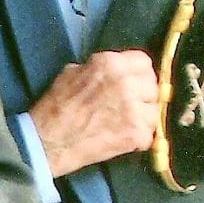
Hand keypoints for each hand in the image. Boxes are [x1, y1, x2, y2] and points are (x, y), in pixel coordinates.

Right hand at [30, 50, 158, 176]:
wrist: (48, 141)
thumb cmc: (57, 105)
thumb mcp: (73, 72)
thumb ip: (99, 67)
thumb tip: (115, 71)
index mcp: (110, 64)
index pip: (144, 61)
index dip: (138, 72)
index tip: (134, 81)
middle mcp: (126, 83)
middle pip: (153, 84)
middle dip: (143, 93)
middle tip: (131, 103)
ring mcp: (134, 110)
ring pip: (154, 109)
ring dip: (144, 116)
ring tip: (127, 122)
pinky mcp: (136, 134)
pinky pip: (150, 133)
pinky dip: (139, 137)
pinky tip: (124, 137)